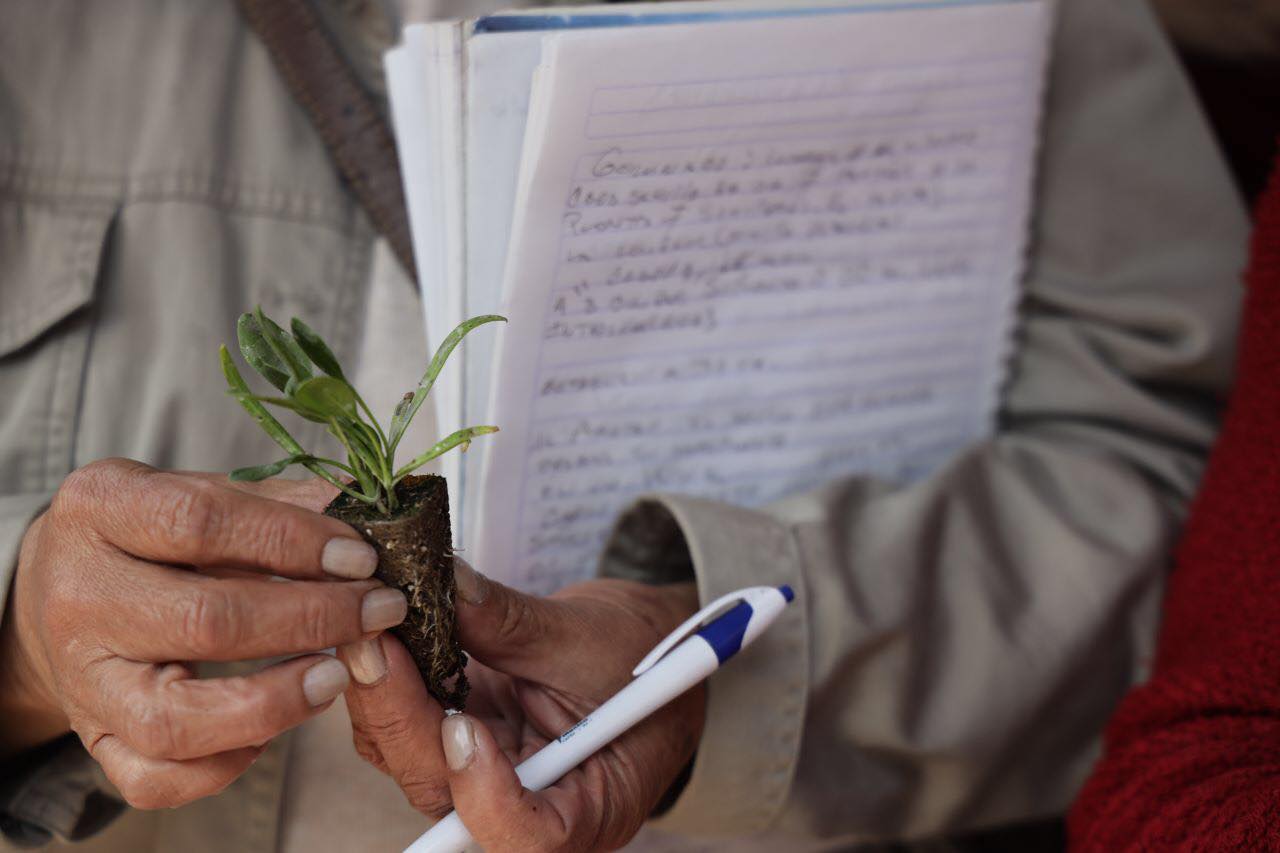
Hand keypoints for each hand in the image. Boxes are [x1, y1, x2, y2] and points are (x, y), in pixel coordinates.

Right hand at [0, 458, 407, 807]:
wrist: (65, 585)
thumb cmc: (154, 534)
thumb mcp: (203, 491)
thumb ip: (281, 503)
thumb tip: (362, 509)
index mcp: (101, 507)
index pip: (201, 522)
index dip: (293, 542)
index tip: (361, 559)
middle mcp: (80, 595)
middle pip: (204, 621)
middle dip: (312, 618)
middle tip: (378, 610)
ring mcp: (82, 677)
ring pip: (175, 719)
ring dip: (276, 702)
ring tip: (338, 675)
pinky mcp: (93, 738)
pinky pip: (157, 778)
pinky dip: (225, 764)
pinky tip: (275, 727)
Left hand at [342, 562, 703, 851]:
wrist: (640, 645)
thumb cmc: (638, 654)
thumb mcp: (588, 634)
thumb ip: (511, 623)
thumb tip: (446, 588)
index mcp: (587, 804)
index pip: (528, 834)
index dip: (483, 793)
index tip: (463, 724)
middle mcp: (526, 805)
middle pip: (446, 793)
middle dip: (402, 718)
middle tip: (375, 644)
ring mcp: (483, 775)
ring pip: (410, 760)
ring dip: (383, 697)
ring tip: (372, 629)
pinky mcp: (457, 740)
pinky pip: (407, 726)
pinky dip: (391, 683)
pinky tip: (383, 635)